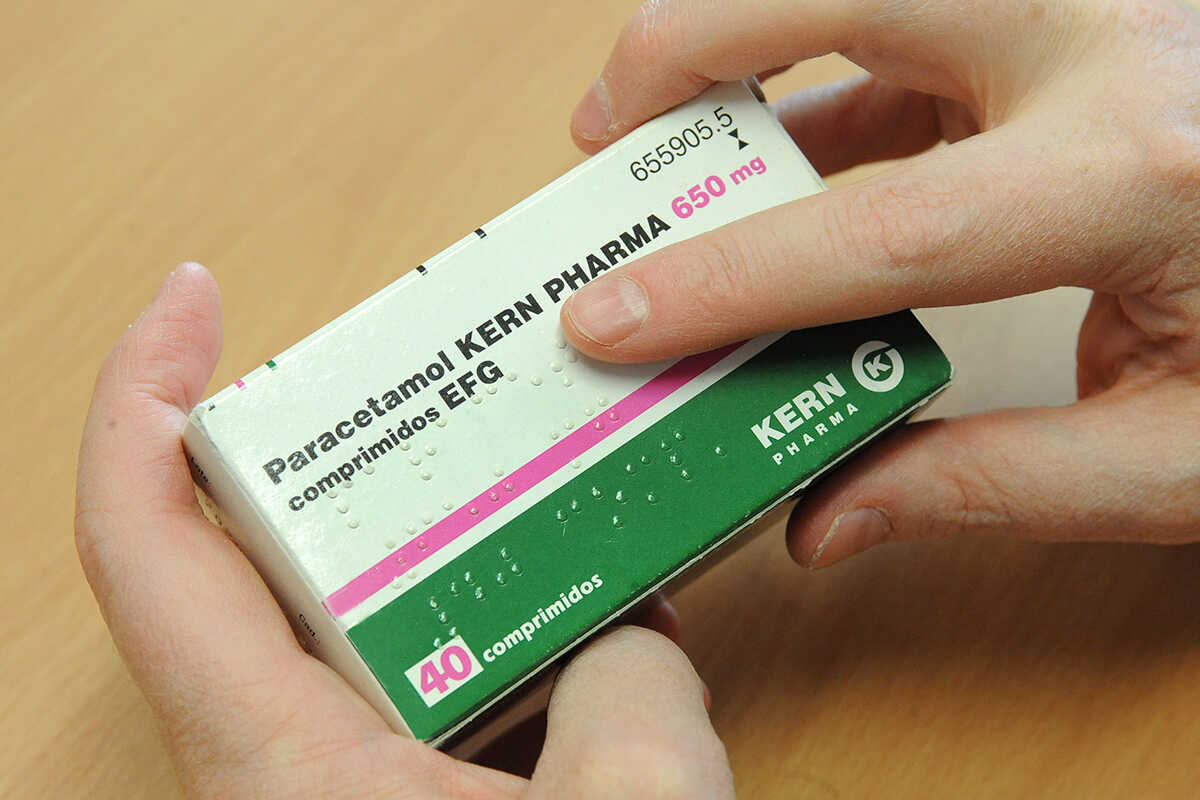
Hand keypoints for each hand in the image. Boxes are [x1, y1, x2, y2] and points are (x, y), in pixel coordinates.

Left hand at [75, 264, 733, 798]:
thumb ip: (635, 685)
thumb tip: (633, 617)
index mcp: (278, 761)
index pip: (145, 540)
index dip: (145, 393)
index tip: (195, 293)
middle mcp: (284, 763)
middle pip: (266, 549)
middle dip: (342, 443)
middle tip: (429, 367)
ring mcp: (346, 781)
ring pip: (363, 611)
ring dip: (438, 533)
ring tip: (523, 456)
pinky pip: (434, 673)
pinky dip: (496, 613)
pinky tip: (583, 582)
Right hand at [561, 0, 1199, 561]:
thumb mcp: (1185, 456)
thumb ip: (991, 482)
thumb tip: (824, 520)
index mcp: (1139, 172)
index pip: (879, 228)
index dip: (723, 278)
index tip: (608, 316)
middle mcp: (1112, 41)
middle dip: (694, 41)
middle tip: (603, 129)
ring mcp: (1103, 1)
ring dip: (750, 36)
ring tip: (661, 123)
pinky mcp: (1094, 6)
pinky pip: (924, 17)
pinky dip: (836, 76)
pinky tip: (796, 147)